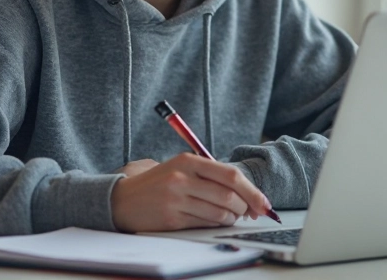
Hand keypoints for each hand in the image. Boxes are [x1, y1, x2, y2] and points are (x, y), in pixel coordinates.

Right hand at [110, 153, 271, 232]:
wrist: (123, 199)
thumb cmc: (159, 183)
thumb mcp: (181, 167)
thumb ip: (210, 175)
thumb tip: (245, 193)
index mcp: (188, 161)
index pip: (231, 175)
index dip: (252, 191)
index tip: (264, 203)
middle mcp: (183, 178)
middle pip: (229, 196)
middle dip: (245, 207)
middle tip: (248, 212)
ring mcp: (176, 199)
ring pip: (220, 213)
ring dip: (232, 218)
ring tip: (229, 216)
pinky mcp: (172, 219)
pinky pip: (205, 224)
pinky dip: (216, 225)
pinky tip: (213, 220)